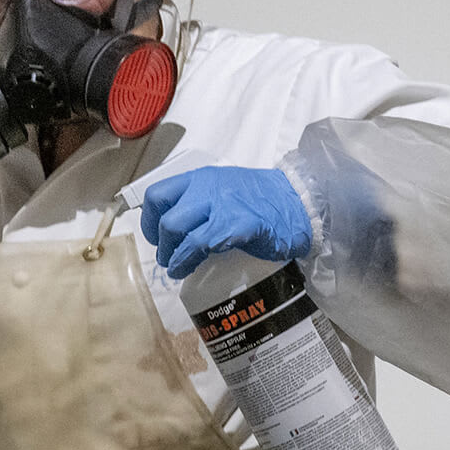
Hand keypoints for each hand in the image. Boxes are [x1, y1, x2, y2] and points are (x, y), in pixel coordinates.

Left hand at [139, 165, 312, 279]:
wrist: (300, 203)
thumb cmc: (265, 201)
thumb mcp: (226, 191)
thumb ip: (202, 203)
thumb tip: (176, 229)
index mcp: (201, 179)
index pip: (158, 194)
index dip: (149, 220)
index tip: (156, 237)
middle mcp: (206, 188)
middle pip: (164, 215)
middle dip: (160, 241)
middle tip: (167, 256)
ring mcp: (221, 205)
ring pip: (175, 228)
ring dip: (170, 254)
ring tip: (175, 267)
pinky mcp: (236, 224)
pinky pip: (199, 244)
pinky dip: (186, 261)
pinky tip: (186, 270)